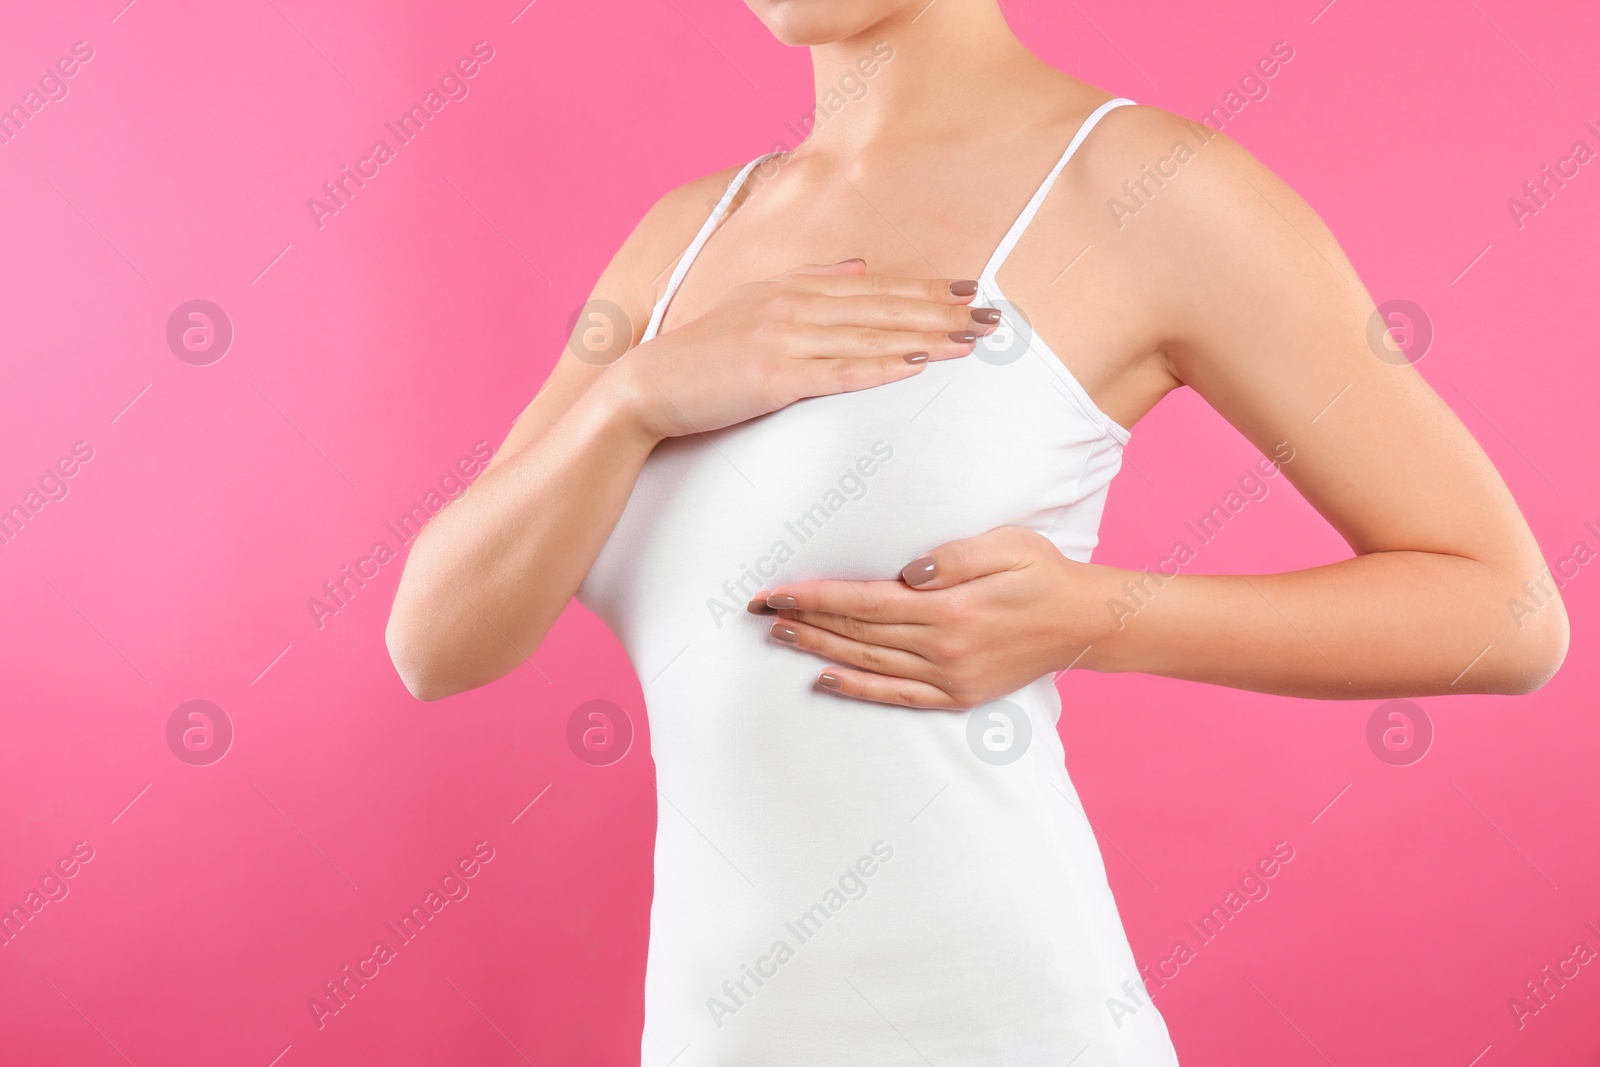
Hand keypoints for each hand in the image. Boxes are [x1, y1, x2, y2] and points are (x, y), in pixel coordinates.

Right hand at [608, 260, 995, 440]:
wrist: (648, 387)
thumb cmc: (703, 356)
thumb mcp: (754, 304)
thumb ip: (808, 282)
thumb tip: (860, 265)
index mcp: (792, 287)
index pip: (873, 285)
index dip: (925, 286)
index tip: (970, 288)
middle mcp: (792, 304)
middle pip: (883, 306)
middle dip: (941, 310)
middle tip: (992, 316)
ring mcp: (783, 338)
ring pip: (870, 336)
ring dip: (925, 337)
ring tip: (971, 342)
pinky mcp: (773, 376)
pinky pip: (839, 372)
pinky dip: (881, 367)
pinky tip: (918, 366)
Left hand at [747, 527, 1125, 708]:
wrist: (1084, 623)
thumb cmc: (1043, 574)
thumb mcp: (1008, 546)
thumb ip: (956, 557)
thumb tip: (910, 572)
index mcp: (951, 608)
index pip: (864, 601)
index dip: (816, 597)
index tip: (777, 591)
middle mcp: (944, 647)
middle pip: (857, 633)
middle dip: (805, 620)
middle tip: (760, 611)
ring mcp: (949, 677)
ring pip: (869, 664)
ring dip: (820, 649)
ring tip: (780, 637)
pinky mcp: (957, 695)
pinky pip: (896, 696)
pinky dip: (857, 689)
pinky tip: (825, 679)